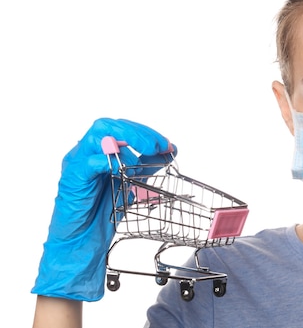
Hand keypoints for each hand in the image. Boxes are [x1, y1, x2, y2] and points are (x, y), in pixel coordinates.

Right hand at [32, 118, 175, 300]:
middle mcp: (86, 151)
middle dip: (138, 133)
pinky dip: (110, 161)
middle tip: (157, 146)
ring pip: (97, 134)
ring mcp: (77, 162)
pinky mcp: (72, 178)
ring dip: (127, 142)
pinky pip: (89, 162)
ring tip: (144, 156)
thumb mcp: (132, 182)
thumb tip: (169, 151)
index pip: (122, 128)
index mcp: (99, 150)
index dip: (146, 132)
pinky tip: (126, 169)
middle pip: (109, 125)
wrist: (82, 238)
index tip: (167, 145)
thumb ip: (147, 165)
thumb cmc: (102, 210)